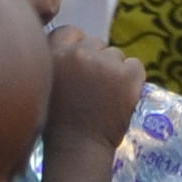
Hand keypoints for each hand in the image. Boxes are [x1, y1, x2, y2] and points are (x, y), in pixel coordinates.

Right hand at [45, 20, 145, 157]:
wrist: (77, 150)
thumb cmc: (57, 123)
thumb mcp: (46, 82)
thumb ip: (58, 60)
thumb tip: (75, 44)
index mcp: (54, 53)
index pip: (70, 32)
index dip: (77, 48)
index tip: (78, 69)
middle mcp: (78, 53)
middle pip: (96, 43)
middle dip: (96, 61)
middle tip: (93, 88)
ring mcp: (104, 63)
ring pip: (116, 55)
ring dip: (114, 71)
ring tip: (105, 97)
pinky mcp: (127, 75)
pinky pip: (135, 66)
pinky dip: (132, 80)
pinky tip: (121, 98)